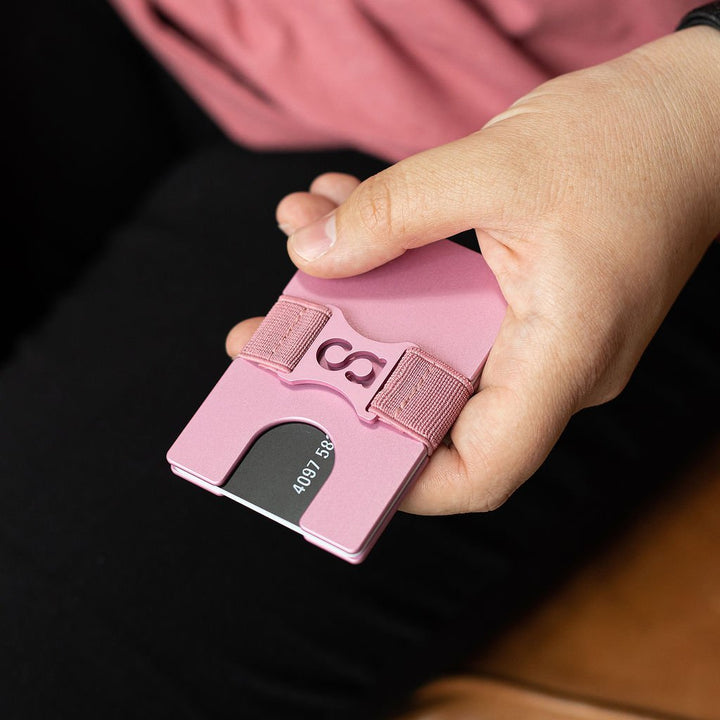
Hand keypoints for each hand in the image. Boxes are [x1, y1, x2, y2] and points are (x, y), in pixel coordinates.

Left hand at [227, 27, 719, 514]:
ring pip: (428, 348)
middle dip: (344, 370)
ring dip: (360, 297)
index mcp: (565, 353)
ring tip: (307, 239)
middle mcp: (551, 365)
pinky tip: (347, 212)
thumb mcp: (495, 165)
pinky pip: (444, 307)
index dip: (399, 478)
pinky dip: (393, 267)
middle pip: (432, 408)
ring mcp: (537, 339)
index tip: (324, 445)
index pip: (481, 467)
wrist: (690, 118)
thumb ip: (392, 213)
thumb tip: (312, 254)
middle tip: (274, 334)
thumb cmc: (627, 140)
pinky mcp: (523, 307)